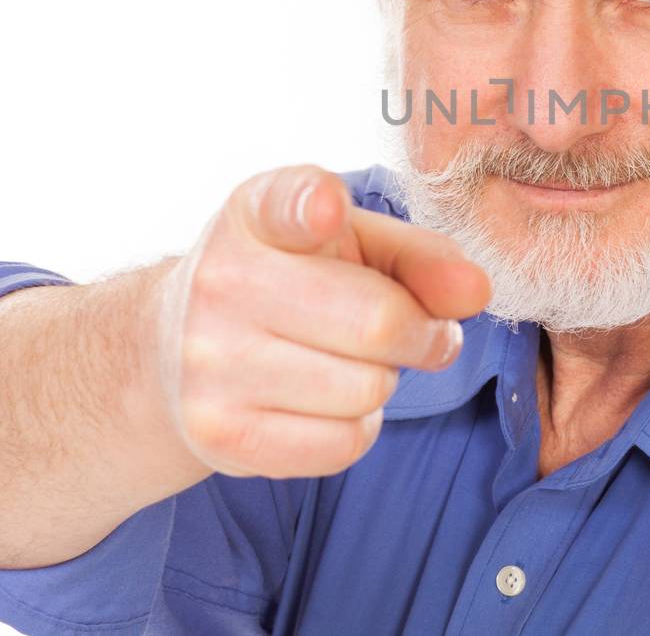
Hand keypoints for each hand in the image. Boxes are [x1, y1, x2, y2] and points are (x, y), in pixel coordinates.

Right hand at [150, 165, 490, 478]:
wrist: (172, 351)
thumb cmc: (292, 281)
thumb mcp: (351, 244)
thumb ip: (421, 256)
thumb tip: (476, 293)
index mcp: (256, 215)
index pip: (285, 204)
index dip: (314, 206)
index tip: (326, 209)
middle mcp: (221, 282)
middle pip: (376, 322)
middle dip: (420, 333)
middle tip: (416, 331)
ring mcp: (211, 364)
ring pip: (368, 389)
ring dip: (384, 380)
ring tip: (348, 360)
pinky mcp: (221, 435)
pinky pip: (345, 444)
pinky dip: (358, 426)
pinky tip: (325, 400)